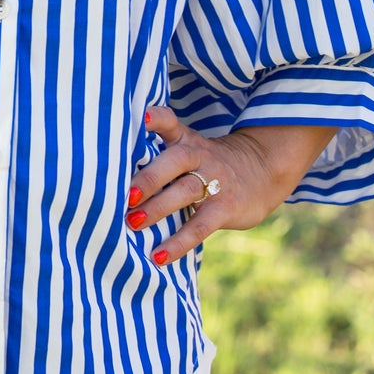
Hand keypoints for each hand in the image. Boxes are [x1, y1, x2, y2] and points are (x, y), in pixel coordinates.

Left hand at [126, 102, 338, 266]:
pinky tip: (159, 257)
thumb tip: (110, 174)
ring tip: (133, 224)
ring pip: (185, 192)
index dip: (156, 118)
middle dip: (150, 177)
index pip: (170, 121)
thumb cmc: (208, 163)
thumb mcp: (190, 148)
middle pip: (174, 160)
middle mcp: (199, 156)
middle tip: (127, 195)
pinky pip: (200, 226)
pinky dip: (179, 242)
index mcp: (186, 139)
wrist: (263, 170)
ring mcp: (215, 181)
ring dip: (158, 209)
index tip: (141, 116)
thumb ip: (158, 154)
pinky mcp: (225, 208)